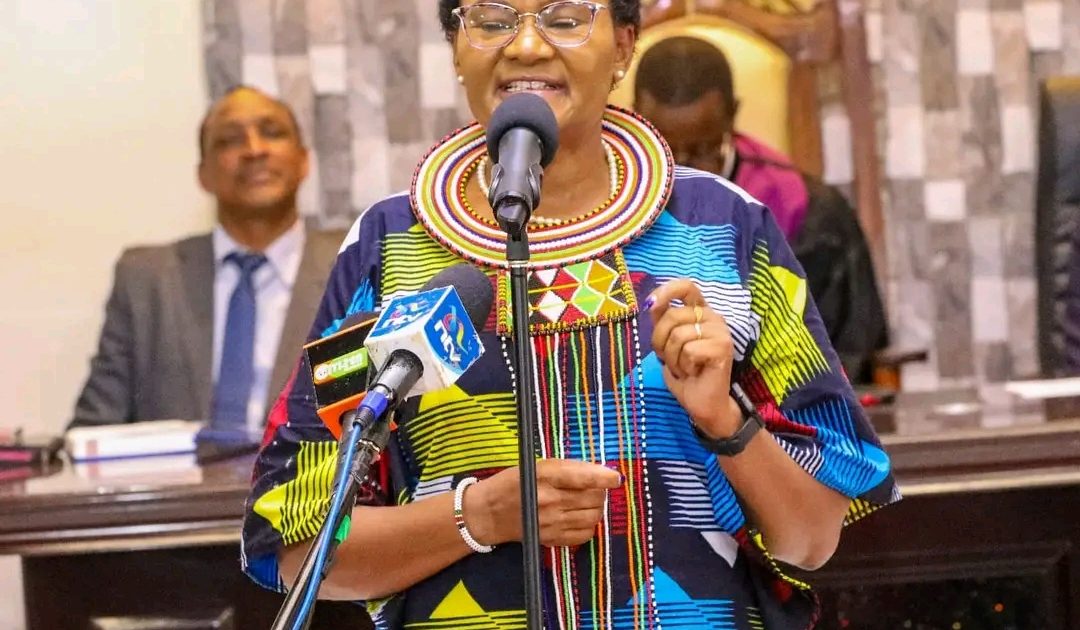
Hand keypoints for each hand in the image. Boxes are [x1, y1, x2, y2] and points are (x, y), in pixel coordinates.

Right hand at [464, 459, 620, 547]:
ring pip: (593, 516)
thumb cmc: (512, 483)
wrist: (489, 513)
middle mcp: (549, 500)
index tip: (616, 478)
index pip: (583, 478)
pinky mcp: (552, 539)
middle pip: (593, 498)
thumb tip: (600, 472)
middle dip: (600, 491)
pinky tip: (578, 517)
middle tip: (593, 487)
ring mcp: (551, 522)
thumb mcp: (536, 466)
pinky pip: (585, 534)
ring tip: (585, 501)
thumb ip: (567, 468)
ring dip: (596, 507)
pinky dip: (589, 525)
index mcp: (544, 476)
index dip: (604, 478)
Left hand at [646, 279, 740, 437]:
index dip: (666, 291)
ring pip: (678, 335)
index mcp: (699, 312)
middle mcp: (712, 317)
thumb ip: (662, 321)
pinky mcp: (724, 346)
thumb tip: (651, 302)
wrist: (702, 403)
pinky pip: (689, 350)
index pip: (686, 287)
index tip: (651, 304)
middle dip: (661, 342)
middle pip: (672, 316)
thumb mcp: (666, 343)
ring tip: (685, 367)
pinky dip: (685, 366)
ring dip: (673, 358)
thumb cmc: (684, 373)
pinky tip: (695, 373)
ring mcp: (720, 331)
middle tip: (671, 359)